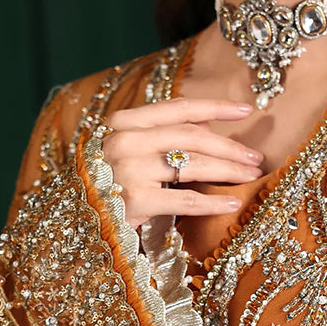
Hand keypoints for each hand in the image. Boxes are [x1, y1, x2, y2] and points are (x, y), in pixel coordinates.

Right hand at [100, 98, 264, 228]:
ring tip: (250, 176)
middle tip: (255, 157)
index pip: (180, 108)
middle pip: (193, 137)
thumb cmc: (104, 182)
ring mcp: (130, 170)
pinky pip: (187, 200)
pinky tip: (232, 203)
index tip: (246, 110)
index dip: (216, 107)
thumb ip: (162, 133)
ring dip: (229, 171)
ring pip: (194, 165)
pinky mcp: (136, 201)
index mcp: (125, 123)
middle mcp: (126, 141)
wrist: (70, 218)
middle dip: (230, 147)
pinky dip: (214, 202)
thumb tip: (207, 123)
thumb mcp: (128, 148)